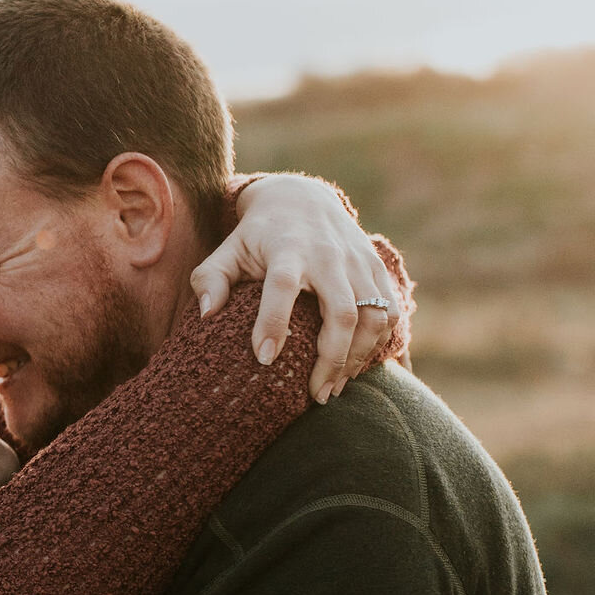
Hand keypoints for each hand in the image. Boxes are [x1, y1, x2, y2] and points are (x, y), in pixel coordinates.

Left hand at [192, 172, 400, 404]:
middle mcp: (327, 254)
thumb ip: (210, 279)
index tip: (263, 358)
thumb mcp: (228, 250)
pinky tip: (354, 367)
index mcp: (286, 249)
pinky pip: (389, 312)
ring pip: (373, 316)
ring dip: (357, 358)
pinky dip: (377, 344)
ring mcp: (357, 261)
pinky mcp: (376, 268)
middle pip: (342, 310)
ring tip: (333, 388)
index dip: (273, 321)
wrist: (303, 199)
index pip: (282, 284)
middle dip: (332, 358)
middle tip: (315, 395)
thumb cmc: (258, 235)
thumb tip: (205, 315)